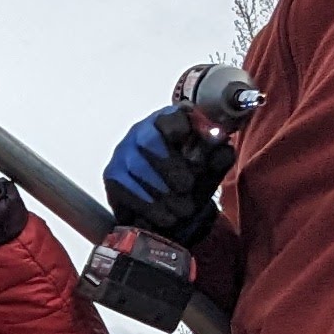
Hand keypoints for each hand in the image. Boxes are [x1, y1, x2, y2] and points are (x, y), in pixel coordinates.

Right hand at [104, 104, 229, 240]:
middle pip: (149, 139)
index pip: (171, 116)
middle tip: (187, 187)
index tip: (190, 146)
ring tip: (182, 209)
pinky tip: (166, 217)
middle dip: (169, 166)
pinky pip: (125, 186)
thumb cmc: (192, 184)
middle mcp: (142, 131)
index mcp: (170, 121)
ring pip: (136, 165)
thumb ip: (219, 157)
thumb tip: (222, 144)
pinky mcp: (112, 175)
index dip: (180, 128)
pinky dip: (148, 205)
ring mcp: (124, 152)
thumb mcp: (210, 171)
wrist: (170, 215)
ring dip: (161, 190)